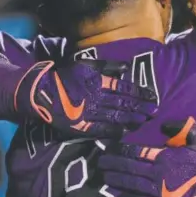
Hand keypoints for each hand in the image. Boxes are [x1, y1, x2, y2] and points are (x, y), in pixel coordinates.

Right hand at [14, 59, 157, 138]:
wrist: (40, 92)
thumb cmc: (65, 76)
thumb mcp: (85, 64)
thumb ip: (107, 66)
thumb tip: (126, 66)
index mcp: (97, 81)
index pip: (124, 87)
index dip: (140, 93)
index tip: (153, 96)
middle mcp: (95, 97)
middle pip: (123, 103)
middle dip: (141, 108)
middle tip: (155, 111)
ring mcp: (88, 113)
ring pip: (115, 117)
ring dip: (132, 119)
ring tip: (144, 120)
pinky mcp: (80, 126)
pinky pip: (100, 130)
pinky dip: (114, 131)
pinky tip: (125, 132)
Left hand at [98, 117, 195, 196]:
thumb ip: (182, 127)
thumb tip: (164, 124)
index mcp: (165, 155)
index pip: (136, 151)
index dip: (121, 149)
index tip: (109, 147)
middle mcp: (159, 172)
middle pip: (129, 167)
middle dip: (112, 164)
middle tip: (99, 163)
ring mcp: (161, 191)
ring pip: (132, 184)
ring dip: (117, 180)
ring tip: (104, 178)